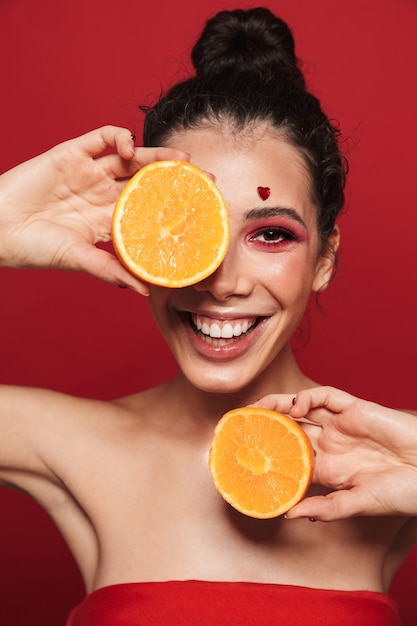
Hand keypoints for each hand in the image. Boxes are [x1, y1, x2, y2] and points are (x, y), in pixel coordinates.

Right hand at [0, 125, 188, 293]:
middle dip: (174, 177)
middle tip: (204, 178)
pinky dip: (119, 138)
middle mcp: (102, 194)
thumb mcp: (77, 259)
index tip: (198, 210)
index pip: (148, 209)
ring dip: (156, 155)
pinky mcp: (71, 154)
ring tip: (180, 158)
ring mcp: (88, 173)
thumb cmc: (33, 248)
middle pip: (146, 180)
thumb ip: (109, 269)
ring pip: (130, 158)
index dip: (172, 207)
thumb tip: (142, 290)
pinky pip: (101, 138)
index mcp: (107, 219)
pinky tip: (130, 149)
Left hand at [253, 386, 416, 520]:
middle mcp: (330, 443)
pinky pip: (326, 395)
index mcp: (327, 467)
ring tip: (258, 409)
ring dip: (278, 404)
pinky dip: (308, 397)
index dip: (267, 452)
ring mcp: (341, 424)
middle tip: (241, 423)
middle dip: (265, 422)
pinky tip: (297, 407)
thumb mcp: (359, 504)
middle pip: (289, 427)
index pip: (289, 455)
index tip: (243, 454)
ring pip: (301, 407)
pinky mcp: (355, 408)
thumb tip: (289, 514)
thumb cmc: (402, 492)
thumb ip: (326, 508)